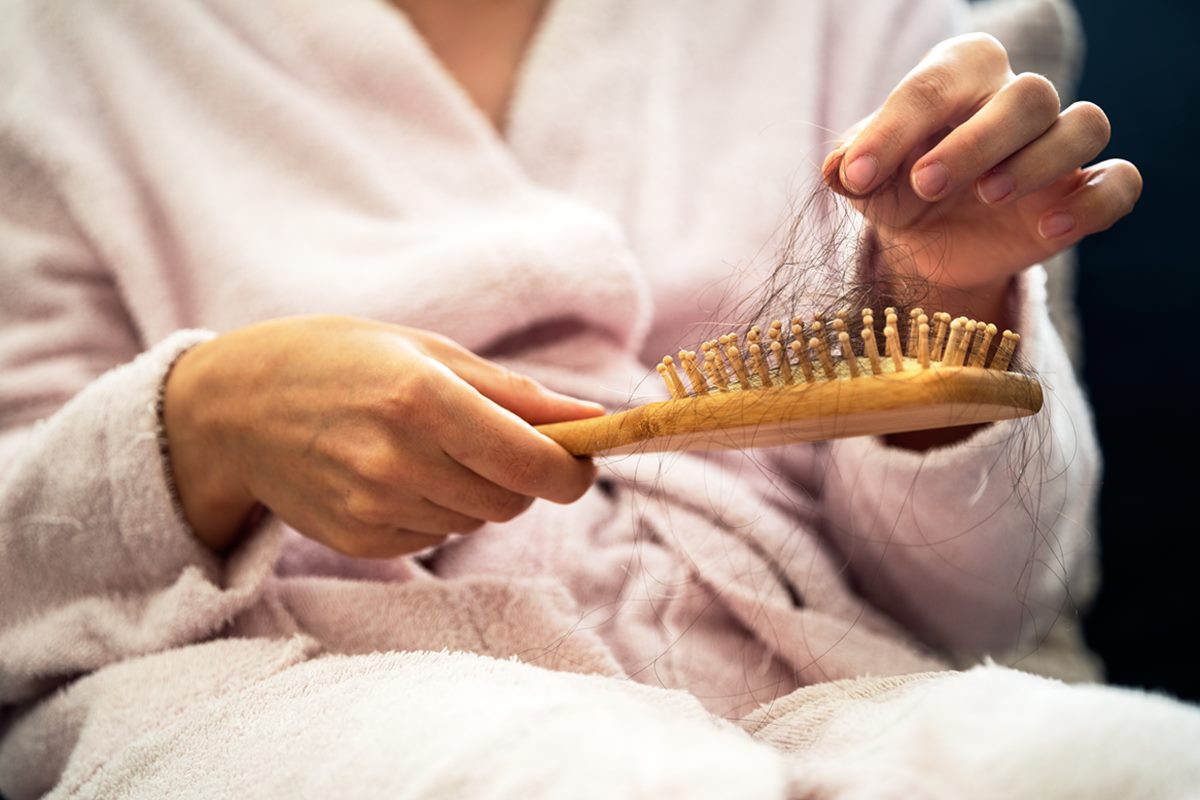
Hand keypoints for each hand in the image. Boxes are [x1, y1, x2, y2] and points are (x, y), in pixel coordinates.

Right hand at [163, 316, 602, 557]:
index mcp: (423, 399)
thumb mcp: (426, 351)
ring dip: (476, 491)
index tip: (580, 461)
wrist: (232, 407)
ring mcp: (375, 507)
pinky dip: (436, 509)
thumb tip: (592, 420)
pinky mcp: (359, 539)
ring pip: (477, 521)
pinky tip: (395, 473)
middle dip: (522, 475)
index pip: (533, 464)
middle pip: (513, 500)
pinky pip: (436, 535)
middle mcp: (399, 460)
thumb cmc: (338, 360)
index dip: (573, 471)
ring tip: (428, 447)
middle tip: (492, 439)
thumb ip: (515, 393)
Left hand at [823, 33, 1141, 318]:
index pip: (938, 83)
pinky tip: (1048, 229)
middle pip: (1029, 94)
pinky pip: (1119, 182)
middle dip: (974, 141)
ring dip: (1039, 160)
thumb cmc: (897, 189)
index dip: (895, 128)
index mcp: (961, 76)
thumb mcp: (865, 180)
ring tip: (988, 196)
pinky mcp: (1082, 192)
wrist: (927, 244)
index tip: (855, 175)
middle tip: (925, 184)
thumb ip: (850, 166)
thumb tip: (837, 167)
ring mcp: (1058, 145)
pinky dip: (1093, 202)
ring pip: (1085, 124)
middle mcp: (1018, 100)